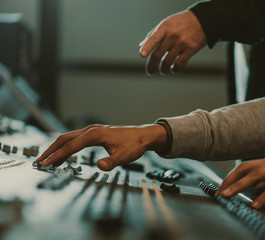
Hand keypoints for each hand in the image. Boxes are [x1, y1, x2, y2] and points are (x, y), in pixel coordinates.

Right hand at [36, 124, 167, 170]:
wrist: (142, 136)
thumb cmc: (133, 145)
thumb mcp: (123, 156)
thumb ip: (111, 162)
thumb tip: (99, 166)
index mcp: (95, 135)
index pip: (71, 146)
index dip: (57, 156)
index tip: (46, 165)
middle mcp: (91, 130)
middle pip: (64, 138)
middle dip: (51, 150)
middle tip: (39, 161)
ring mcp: (92, 130)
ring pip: (69, 137)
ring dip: (57, 148)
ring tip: (48, 160)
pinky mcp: (95, 133)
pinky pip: (75, 138)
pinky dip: (66, 146)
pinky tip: (64, 154)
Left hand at [139, 10, 206, 74]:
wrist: (203, 20)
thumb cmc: (182, 22)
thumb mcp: (167, 23)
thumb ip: (154, 34)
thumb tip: (142, 46)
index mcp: (165, 27)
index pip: (153, 39)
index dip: (147, 48)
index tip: (142, 56)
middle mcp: (173, 35)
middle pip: (158, 54)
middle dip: (152, 65)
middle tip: (150, 71)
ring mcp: (182, 42)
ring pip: (168, 62)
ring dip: (164, 69)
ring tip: (163, 71)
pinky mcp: (191, 49)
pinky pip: (180, 64)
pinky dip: (175, 69)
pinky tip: (173, 70)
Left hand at [217, 154, 264, 208]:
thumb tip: (253, 191)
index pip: (245, 166)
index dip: (232, 176)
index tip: (222, 187)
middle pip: (245, 168)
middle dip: (230, 179)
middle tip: (220, 191)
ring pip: (255, 175)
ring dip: (240, 185)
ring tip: (229, 195)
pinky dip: (263, 196)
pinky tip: (256, 205)